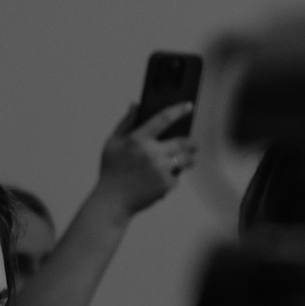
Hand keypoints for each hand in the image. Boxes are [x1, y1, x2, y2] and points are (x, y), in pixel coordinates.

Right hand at [92, 102, 196, 218]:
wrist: (111, 202)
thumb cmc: (111, 170)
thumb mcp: (112, 144)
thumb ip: (125, 122)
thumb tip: (136, 104)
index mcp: (137, 140)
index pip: (163, 118)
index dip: (178, 110)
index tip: (188, 106)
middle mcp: (151, 153)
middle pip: (183, 141)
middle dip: (191, 142)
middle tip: (193, 143)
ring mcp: (160, 169)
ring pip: (187, 159)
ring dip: (188, 159)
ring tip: (185, 160)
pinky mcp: (166, 184)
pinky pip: (178, 176)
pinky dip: (172, 178)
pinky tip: (162, 180)